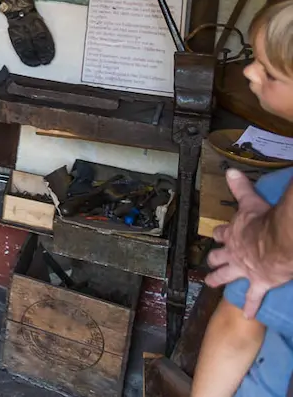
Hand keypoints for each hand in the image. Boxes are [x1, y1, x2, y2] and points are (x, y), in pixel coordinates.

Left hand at [205, 169, 292, 317]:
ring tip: (212, 283)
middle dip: (214, 259)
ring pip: (227, 276)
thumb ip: (240, 187)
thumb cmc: (264, 222)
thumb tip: (230, 171)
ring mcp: (244, 269)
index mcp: (233, 233)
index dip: (219, 235)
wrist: (276, 243)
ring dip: (219, 280)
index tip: (216, 236)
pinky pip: (252, 297)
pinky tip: (246, 315)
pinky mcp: (258, 282)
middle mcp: (234, 252)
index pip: (222, 234)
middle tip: (209, 263)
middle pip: (219, 257)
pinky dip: (249, 306)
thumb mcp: (250, 201)